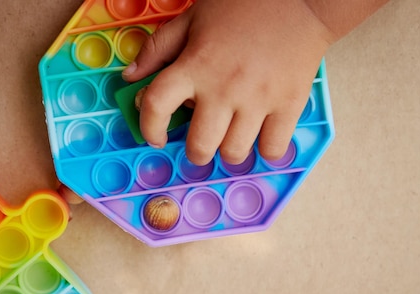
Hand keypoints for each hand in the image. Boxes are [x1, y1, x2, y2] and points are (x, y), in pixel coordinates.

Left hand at [122, 0, 332, 165]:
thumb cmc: (243, 6)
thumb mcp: (192, 19)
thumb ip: (158, 49)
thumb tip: (131, 77)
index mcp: (195, 65)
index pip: (156, 106)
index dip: (149, 128)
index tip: (155, 136)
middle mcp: (224, 87)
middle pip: (199, 146)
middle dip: (194, 152)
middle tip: (199, 144)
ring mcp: (258, 99)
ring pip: (233, 153)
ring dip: (227, 152)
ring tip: (231, 138)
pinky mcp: (289, 105)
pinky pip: (273, 149)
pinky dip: (265, 151)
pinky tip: (261, 137)